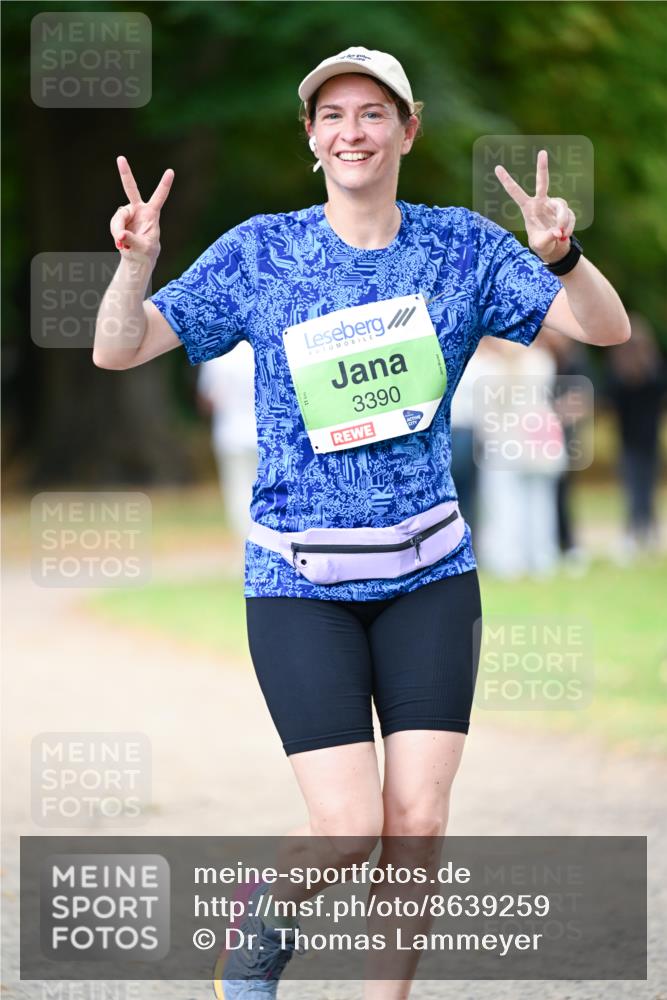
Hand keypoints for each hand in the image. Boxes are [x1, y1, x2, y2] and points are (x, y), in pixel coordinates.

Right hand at [110, 156, 173, 262]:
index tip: (171, 171)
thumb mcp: (142, 249)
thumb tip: (121, 234)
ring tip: (123, 243)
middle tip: (120, 158)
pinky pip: (114, 224)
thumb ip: (132, 240)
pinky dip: (115, 234)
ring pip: (119, 217)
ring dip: (118, 230)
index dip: (164, 185)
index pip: (159, 197)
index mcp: (152, 214)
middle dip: (125, 173)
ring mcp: (128, 213)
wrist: (136, 258)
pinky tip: (120, 242)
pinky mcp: (119, 219)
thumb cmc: (145, 253)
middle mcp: (139, 210)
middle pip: (131, 189)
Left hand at [494, 149, 575, 264]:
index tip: (497, 167)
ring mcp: (554, 204)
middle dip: (542, 167)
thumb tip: (558, 232)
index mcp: (528, 208)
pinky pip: (569, 216)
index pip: (516, 192)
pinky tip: (564, 235)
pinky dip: (568, 227)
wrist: (555, 248)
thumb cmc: (542, 245)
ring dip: (563, 221)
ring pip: (562, 207)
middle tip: (542, 152)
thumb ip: (547, 238)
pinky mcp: (566, 210)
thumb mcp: (540, 245)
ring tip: (560, 234)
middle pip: (542, 182)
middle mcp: (541, 202)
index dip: (506, 180)